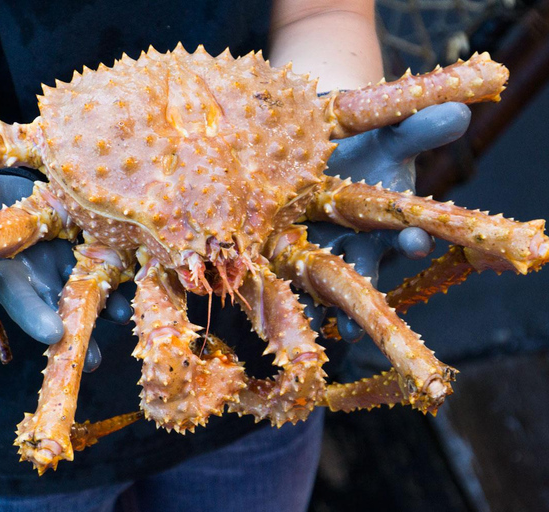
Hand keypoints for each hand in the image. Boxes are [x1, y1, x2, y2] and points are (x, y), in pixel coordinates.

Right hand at [0, 137, 131, 370]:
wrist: (15, 194)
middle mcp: (19, 281)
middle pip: (26, 304)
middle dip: (39, 318)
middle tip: (52, 333)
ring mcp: (54, 279)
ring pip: (69, 306)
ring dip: (88, 323)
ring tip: (102, 347)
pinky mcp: (85, 271)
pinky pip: (102, 289)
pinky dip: (117, 298)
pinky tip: (131, 305)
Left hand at [305, 102, 471, 340]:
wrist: (314, 137)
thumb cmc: (360, 139)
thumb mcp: (388, 132)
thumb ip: (417, 128)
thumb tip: (459, 113)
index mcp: (386, 217)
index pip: (406, 233)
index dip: (412, 239)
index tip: (415, 242)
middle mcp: (356, 242)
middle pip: (364, 270)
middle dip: (365, 289)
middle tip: (363, 318)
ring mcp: (322, 250)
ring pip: (325, 284)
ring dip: (325, 306)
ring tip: (323, 330)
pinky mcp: (287, 253)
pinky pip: (287, 277)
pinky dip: (287, 294)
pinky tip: (281, 310)